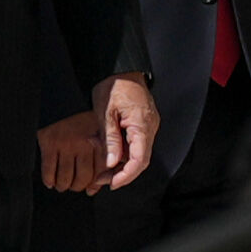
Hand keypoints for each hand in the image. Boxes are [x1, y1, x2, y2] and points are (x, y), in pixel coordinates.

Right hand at [38, 113, 105, 193]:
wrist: (59, 98)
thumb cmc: (78, 119)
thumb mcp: (96, 133)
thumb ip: (99, 160)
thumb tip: (92, 190)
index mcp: (99, 140)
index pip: (100, 171)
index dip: (94, 184)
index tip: (89, 187)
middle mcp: (84, 143)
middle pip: (83, 178)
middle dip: (77, 186)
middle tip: (73, 185)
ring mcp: (66, 144)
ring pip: (65, 178)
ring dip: (62, 186)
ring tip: (61, 184)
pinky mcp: (49, 143)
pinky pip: (49, 171)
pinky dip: (49, 180)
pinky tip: (50, 181)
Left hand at [93, 73, 159, 191]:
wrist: (123, 68)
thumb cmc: (114, 85)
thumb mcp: (105, 111)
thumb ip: (110, 138)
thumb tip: (111, 162)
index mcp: (142, 125)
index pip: (139, 159)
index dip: (126, 175)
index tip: (112, 183)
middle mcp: (149, 128)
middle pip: (140, 161)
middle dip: (121, 174)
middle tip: (101, 181)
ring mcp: (148, 126)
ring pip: (138, 154)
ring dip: (121, 165)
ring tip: (101, 172)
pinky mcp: (143, 124)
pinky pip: (136, 145)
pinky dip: (123, 154)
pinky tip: (108, 158)